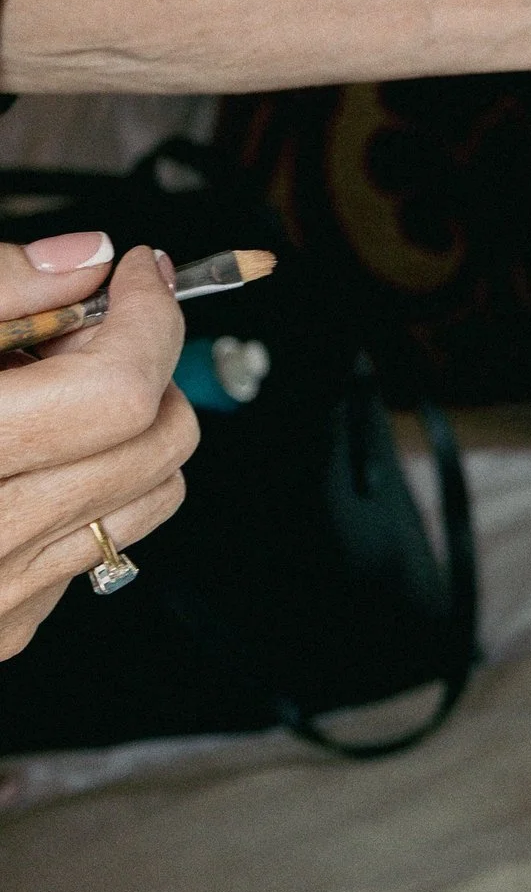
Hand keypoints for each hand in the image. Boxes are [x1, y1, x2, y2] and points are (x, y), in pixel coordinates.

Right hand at [0, 236, 195, 657]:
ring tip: (52, 390)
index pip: (117, 389)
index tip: (141, 272)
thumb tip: (88, 259)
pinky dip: (88, 490)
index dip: (148, 315)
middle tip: (84, 329)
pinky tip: (23, 459)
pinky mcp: (3, 633)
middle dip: (145, 367)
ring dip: (130, 430)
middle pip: (154, 442)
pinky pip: (101, 548)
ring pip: (152, 498)